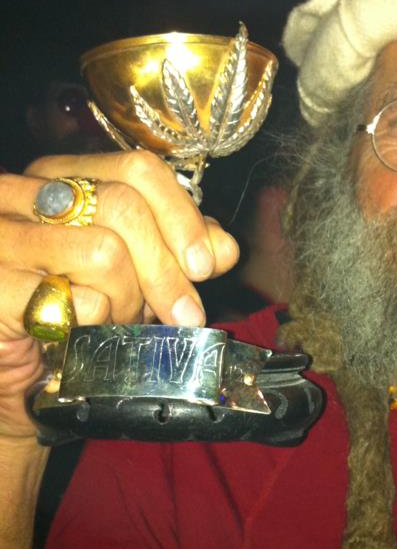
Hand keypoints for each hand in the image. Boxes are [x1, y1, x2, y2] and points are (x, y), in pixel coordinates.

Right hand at [0, 151, 239, 439]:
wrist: (15, 379)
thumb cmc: (75, 315)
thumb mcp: (136, 276)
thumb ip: (178, 252)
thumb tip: (223, 247)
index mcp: (59, 176)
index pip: (138, 169)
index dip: (182, 217)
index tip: (205, 266)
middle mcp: (20, 194)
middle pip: (124, 206)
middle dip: (165, 270)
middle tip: (182, 312)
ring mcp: (1, 238)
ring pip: (102, 250)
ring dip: (127, 300)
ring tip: (118, 322)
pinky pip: (72, 297)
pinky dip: (94, 321)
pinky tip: (82, 332)